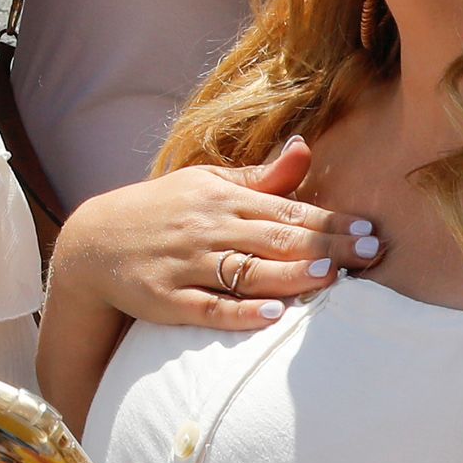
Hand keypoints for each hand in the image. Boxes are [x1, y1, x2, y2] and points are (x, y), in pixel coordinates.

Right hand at [53, 137, 374, 332]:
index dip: (330, 222)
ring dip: (290, 275)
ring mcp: (184, 264)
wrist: (92, 243)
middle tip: (369, 254)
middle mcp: (205, 227)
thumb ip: (259, 177)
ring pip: (246, 271)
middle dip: (325, 246)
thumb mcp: (205, 183)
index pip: (285, 210)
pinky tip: (273, 315)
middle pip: (274, 239)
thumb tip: (304, 148)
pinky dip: (241, 312)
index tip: (370, 230)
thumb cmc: (160, 211)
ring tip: (331, 278)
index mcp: (219, 197)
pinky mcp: (166, 299)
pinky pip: (209, 307)